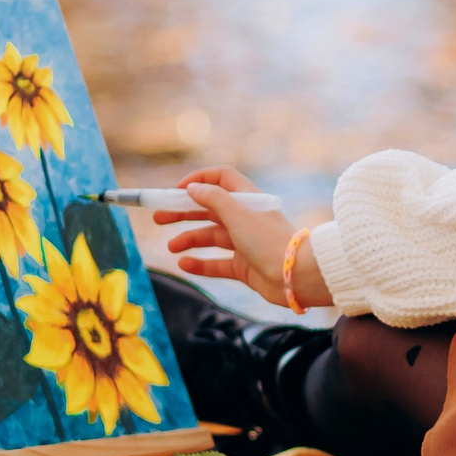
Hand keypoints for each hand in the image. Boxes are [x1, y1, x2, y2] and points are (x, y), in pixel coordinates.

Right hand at [163, 166, 330, 309]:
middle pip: (209, 209)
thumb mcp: (237, 214)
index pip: (220, 179)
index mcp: (248, 199)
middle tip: (158, 217)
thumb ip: (213, 199)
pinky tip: (184, 264)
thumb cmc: (269, 241)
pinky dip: (200, 263)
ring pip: (210, 237)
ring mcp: (244, 243)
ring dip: (189, 239)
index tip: (175, 191)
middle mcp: (246, 218)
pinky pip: (217, 263)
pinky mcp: (244, 266)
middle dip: (183, 212)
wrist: (296, 276)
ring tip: (171, 247)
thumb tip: (192, 187)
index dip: (198, 181)